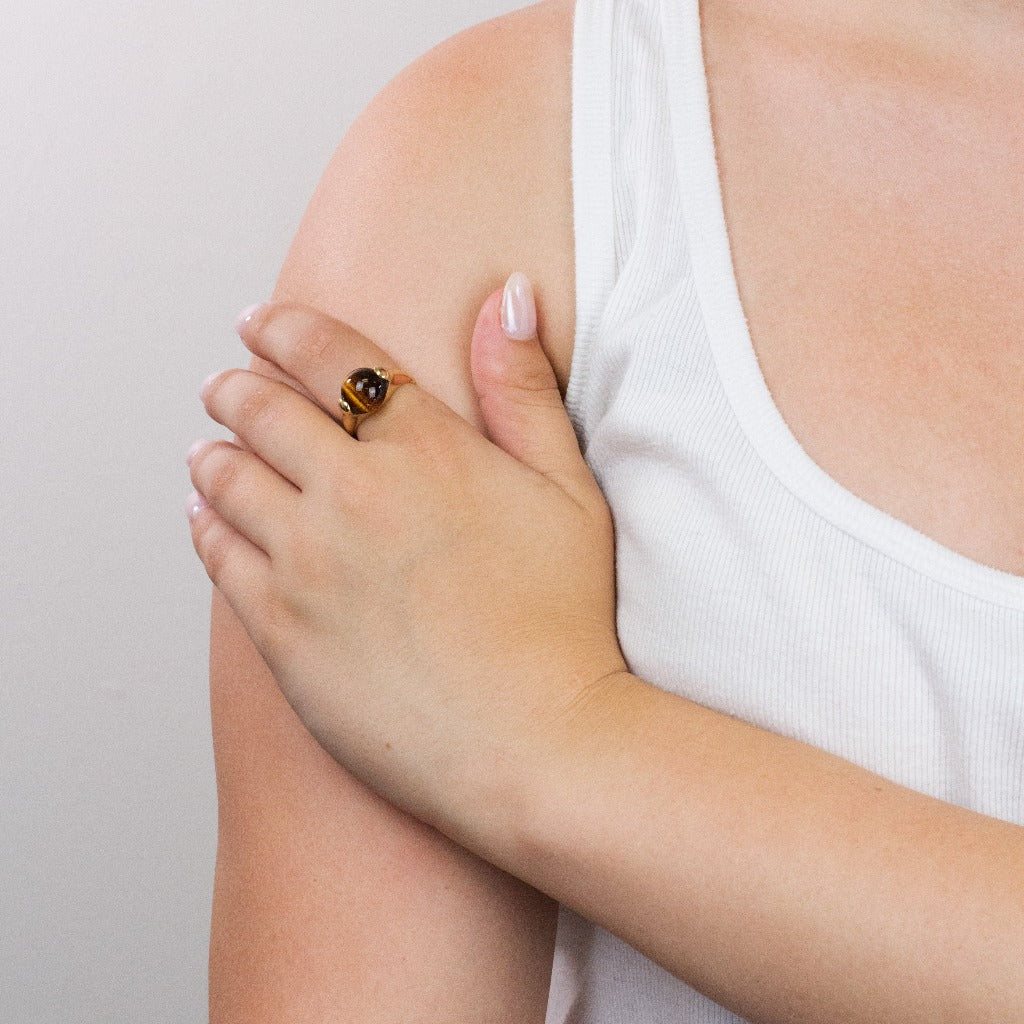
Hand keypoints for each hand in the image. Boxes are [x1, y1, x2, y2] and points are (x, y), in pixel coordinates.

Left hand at [186, 276, 627, 838]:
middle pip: (263, 410)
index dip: (285, 328)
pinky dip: (204, 521)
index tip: (261, 321)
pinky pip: (217, 553)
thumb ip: (525, 389)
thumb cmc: (565, 621)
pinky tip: (205, 514)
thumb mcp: (569, 491)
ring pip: (227, 477)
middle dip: (236, 385)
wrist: (534, 744)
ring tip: (207, 448)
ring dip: (212, 450)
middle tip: (224, 383)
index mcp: (425, 449)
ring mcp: (308, 562)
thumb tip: (507, 296)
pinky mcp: (279, 629)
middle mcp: (353, 492)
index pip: (331, 357)